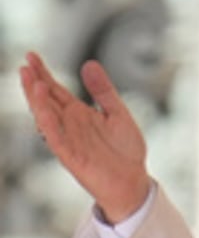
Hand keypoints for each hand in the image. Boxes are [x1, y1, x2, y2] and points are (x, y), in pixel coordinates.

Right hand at [20, 53, 151, 223]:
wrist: (133, 181)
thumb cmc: (126, 151)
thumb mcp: (118, 113)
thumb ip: (104, 91)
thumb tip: (89, 63)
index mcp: (79, 113)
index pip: (56, 90)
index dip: (44, 73)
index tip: (31, 55)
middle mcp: (70, 125)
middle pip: (47, 101)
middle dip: (35, 83)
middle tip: (25, 64)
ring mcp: (68, 140)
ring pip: (47, 118)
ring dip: (38, 101)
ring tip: (33, 81)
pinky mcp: (71, 157)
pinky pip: (56, 139)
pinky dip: (49, 125)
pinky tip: (43, 110)